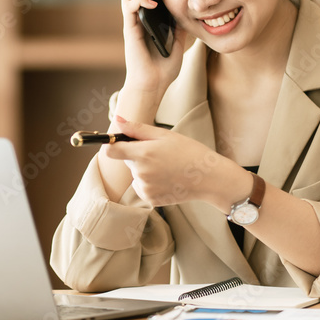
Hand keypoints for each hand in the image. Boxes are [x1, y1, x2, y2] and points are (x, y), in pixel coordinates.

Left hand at [103, 117, 237, 207]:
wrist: (209, 178)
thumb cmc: (189, 152)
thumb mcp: (164, 135)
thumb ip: (137, 128)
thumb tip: (117, 119)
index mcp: (143, 154)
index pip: (110, 150)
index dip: (111, 145)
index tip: (118, 142)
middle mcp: (141, 173)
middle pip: (127, 161)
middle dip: (137, 155)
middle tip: (159, 153)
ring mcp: (145, 188)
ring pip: (135, 175)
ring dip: (145, 170)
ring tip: (167, 167)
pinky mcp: (150, 200)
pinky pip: (142, 188)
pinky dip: (150, 183)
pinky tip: (167, 179)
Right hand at [118, 0, 189, 95]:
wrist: (153, 85)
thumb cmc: (163, 69)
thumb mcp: (178, 43)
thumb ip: (179, 27)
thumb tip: (189, 12)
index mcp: (146, 20)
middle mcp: (136, 18)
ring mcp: (132, 23)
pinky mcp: (129, 29)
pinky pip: (128, 6)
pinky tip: (153, 3)